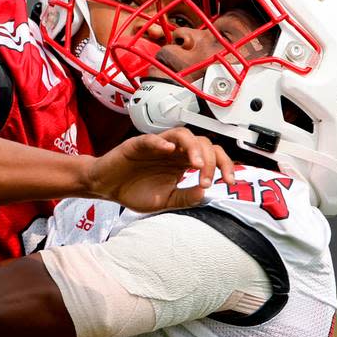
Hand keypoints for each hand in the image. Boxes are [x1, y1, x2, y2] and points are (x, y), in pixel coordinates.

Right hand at [85, 127, 234, 211]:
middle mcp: (174, 151)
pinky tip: (168, 150)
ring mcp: (158, 146)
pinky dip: (161, 142)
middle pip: (203, 143)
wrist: (106, 187)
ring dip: (194, 148)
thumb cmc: (133, 190)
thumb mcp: (165, 201)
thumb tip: (205, 193)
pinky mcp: (138, 144)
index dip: (224, 166)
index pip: (212, 155)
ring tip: (196, 165)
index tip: (230, 181)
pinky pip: (152, 138)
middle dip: (211, 161)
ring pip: (183, 135)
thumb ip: (185, 197)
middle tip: (206, 180)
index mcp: (183, 162)